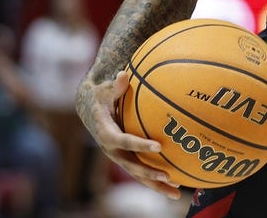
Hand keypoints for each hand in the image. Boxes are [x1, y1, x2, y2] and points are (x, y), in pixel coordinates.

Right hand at [78, 70, 182, 199]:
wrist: (89, 108)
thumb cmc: (102, 95)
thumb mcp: (105, 89)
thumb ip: (115, 85)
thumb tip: (123, 74)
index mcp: (107, 134)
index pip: (124, 141)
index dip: (140, 145)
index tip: (158, 147)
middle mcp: (112, 150)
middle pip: (132, 166)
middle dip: (149, 173)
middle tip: (168, 176)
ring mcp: (119, 157)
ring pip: (138, 175)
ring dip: (156, 184)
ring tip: (177, 192)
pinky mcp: (126, 158)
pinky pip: (142, 172)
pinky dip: (156, 179)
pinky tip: (177, 184)